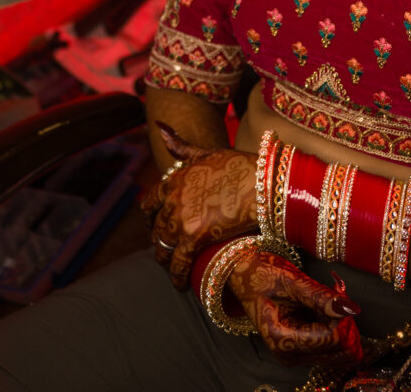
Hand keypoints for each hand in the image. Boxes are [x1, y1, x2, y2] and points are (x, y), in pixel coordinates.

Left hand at [140, 123, 256, 289]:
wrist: (261, 181)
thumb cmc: (238, 165)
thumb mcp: (206, 152)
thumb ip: (180, 146)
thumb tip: (158, 126)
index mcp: (173, 179)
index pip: (148, 202)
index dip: (149, 217)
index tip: (154, 225)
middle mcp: (172, 199)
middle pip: (156, 228)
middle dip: (159, 241)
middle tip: (167, 251)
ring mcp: (181, 218)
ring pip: (163, 247)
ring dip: (166, 261)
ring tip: (173, 269)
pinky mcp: (195, 236)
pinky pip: (179, 262)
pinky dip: (177, 276)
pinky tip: (180, 284)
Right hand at [228, 249, 362, 367]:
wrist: (244, 276)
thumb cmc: (263, 275)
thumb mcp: (292, 281)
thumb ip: (321, 297)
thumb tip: (351, 308)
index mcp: (282, 340)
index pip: (331, 339)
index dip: (342, 316)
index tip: (339, 291)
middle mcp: (289, 355)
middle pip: (339, 352)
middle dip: (345, 323)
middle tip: (337, 293)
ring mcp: (296, 354)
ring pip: (339, 351)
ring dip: (342, 324)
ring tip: (330, 297)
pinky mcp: (302, 349)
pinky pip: (331, 345)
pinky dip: (336, 326)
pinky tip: (327, 305)